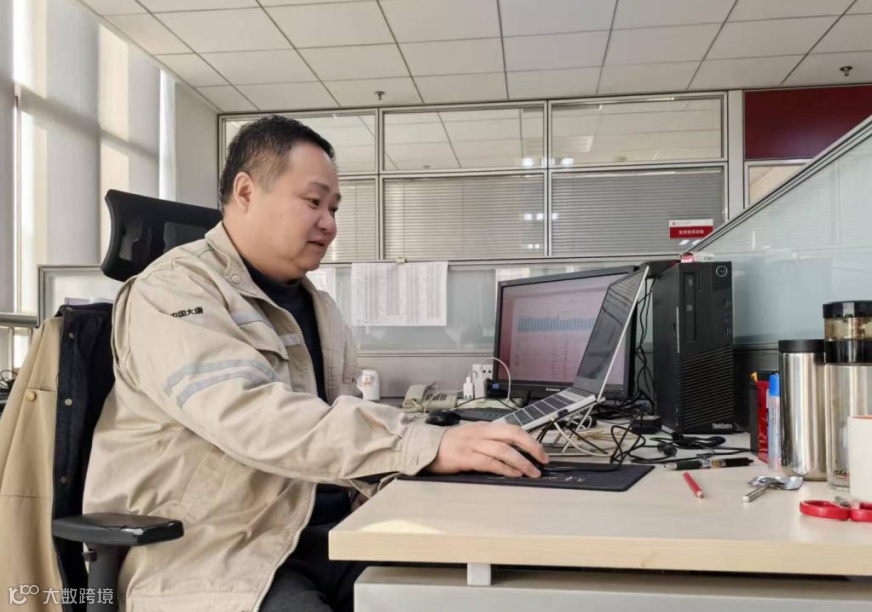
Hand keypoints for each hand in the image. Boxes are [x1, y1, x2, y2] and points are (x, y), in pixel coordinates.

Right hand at [427, 422, 548, 477]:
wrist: (425, 448)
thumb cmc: (450, 445)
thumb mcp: (472, 436)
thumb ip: (490, 441)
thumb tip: (514, 453)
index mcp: (484, 427)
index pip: (512, 429)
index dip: (530, 440)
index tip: (541, 452)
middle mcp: (480, 432)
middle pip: (512, 435)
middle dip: (531, 447)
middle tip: (543, 460)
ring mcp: (473, 444)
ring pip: (503, 450)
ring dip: (521, 462)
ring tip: (532, 472)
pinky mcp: (465, 457)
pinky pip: (490, 462)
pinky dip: (505, 469)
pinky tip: (514, 474)